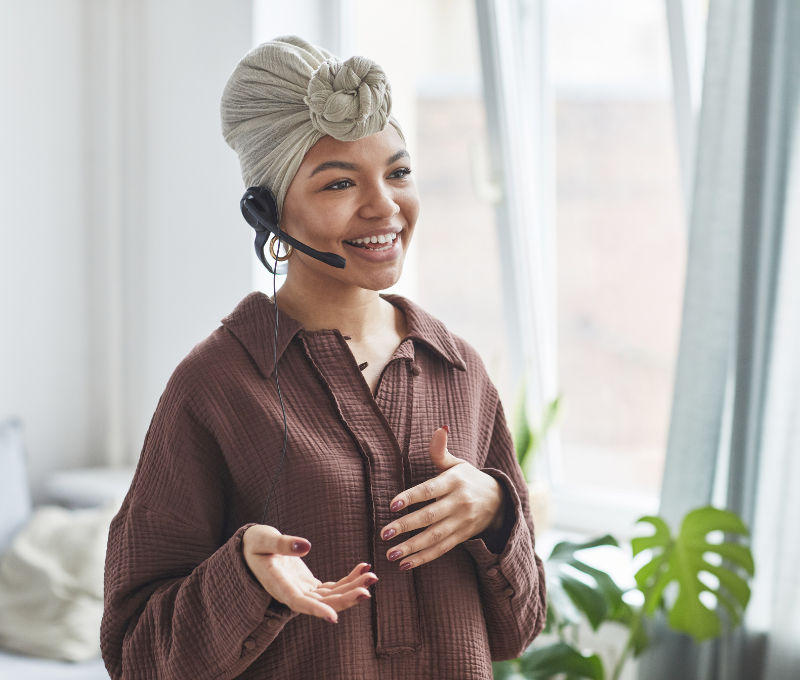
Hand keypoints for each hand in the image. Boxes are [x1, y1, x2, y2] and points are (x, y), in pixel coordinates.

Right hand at [242, 525, 376, 622]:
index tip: (334, 617)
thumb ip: (282, 543)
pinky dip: (349, 579)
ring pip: (331, 596)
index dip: (316, 610)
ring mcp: (303, 590)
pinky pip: (332, 587)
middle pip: (322, 603)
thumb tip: (306, 546)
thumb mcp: (263, 539)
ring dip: (352, 588)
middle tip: (367, 591)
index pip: (298, 602)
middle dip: (345, 599)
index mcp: (278, 585)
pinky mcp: (309, 585)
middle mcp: (292, 593)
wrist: (251, 549)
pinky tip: (364, 568)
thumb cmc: (254, 543)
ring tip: (372, 576)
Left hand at [380, 425, 504, 570]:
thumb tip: (440, 427)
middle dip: (406, 526)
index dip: (411, 497)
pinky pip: (441, 549)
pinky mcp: (461, 537)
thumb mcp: (457, 463)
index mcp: (454, 481)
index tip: (392, 504)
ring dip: (412, 548)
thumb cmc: (468, 478)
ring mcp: (461, 522)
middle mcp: (459, 503)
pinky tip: (405, 565)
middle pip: (430, 516)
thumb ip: (441, 450)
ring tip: (391, 554)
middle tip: (384, 533)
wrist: (499, 501)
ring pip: (434, 537)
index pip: (430, 490)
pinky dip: (424, 558)